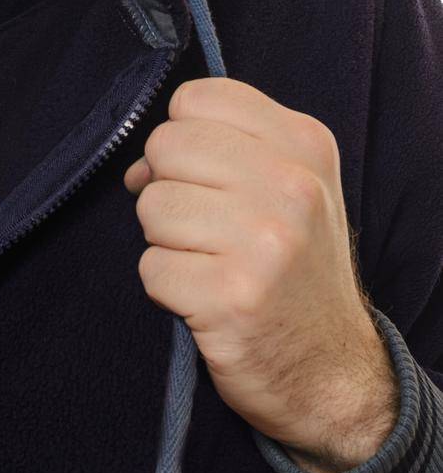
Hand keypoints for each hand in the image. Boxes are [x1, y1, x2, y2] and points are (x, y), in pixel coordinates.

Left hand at [124, 77, 399, 472]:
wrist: (333, 374)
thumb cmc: (296, 271)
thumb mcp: (288, 188)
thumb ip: (223, 150)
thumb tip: (139, 163)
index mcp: (304, 144)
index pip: (196, 98)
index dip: (183, 136)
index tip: (205, 173)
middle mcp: (290, 186)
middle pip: (165, 146)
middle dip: (169, 188)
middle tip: (206, 228)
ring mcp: (263, 243)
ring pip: (151, 207)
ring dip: (166, 241)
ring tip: (210, 264)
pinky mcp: (229, 298)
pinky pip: (150, 268)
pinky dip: (167, 287)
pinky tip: (205, 298)